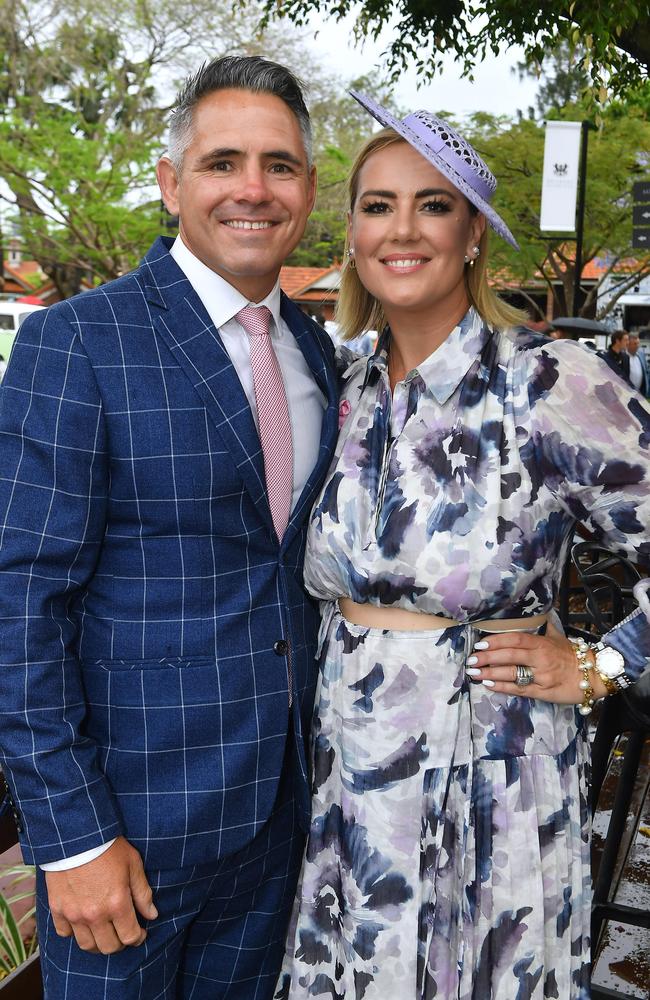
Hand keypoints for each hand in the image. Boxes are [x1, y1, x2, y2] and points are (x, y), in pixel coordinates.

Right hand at [45, 836, 156, 953]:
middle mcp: (95, 915)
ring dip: (98, 943)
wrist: (77, 836)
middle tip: (122, 933)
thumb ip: (143, 893)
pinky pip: (64, 933)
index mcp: (117, 904)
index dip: (138, 938)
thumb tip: (152, 915)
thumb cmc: (108, 847)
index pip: (130, 937)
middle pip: (109, 947)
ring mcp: (74, 914)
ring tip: (104, 932)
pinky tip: (82, 923)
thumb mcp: (133, 865)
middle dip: (120, 943)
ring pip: (87, 945)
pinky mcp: (58, 909)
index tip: (140, 933)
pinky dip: (74, 933)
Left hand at [465, 623, 609, 703]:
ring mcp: (541, 676)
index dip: (496, 641)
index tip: (480, 642)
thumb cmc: (573, 655)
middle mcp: (540, 658)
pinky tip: (489, 684)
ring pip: (512, 673)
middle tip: (471, 660)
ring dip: (490, 673)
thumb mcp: (558, 637)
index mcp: (542, 643)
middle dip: (487, 657)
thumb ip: (543, 627)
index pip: (515, 639)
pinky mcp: (543, 692)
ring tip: (474, 673)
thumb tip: (536, 612)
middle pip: (510, 656)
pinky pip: (520, 689)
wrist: (595, 674)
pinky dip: (503, 687)